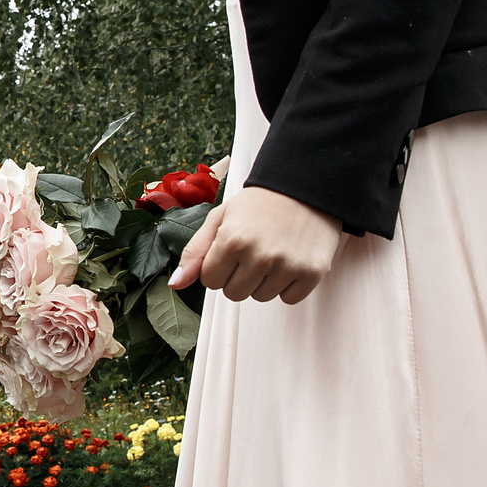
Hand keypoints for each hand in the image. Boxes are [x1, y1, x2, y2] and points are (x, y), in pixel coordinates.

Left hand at [170, 186, 342, 304]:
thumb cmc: (257, 204)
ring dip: (263, 281)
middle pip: (234, 294)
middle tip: (253, 250)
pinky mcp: (312, 272)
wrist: (305, 187)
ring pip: (260, 297)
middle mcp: (260, 255)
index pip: (210, 281)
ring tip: (272, 251)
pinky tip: (290, 259)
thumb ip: (194, 252)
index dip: (218, 266)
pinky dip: (288, 285)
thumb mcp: (220, 219)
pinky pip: (289, 299)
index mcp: (232, 240)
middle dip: (238, 276)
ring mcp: (288, 265)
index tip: (231, 249)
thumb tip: (174, 285)